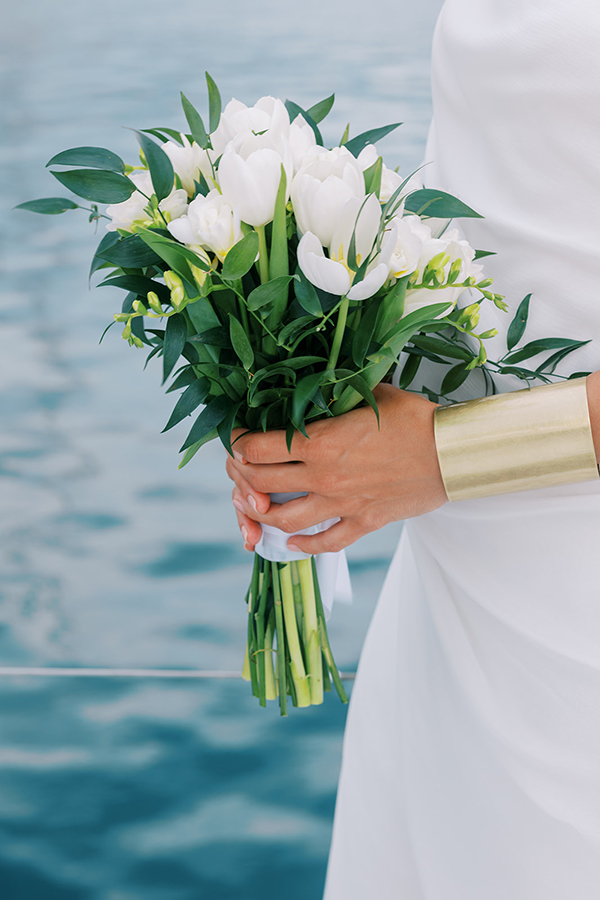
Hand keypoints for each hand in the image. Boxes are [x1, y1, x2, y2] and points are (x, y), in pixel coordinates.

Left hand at [226, 383, 447, 553]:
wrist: (453, 454)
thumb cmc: (415, 418)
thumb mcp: (371, 394)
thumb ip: (338, 393)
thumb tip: (320, 384)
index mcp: (320, 441)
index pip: (256, 447)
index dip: (237, 443)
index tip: (236, 437)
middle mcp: (323, 475)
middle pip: (260, 483)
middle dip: (241, 476)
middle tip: (240, 470)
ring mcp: (342, 503)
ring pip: (284, 519)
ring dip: (262, 515)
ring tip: (257, 507)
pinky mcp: (363, 522)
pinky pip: (324, 542)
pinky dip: (303, 544)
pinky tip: (293, 540)